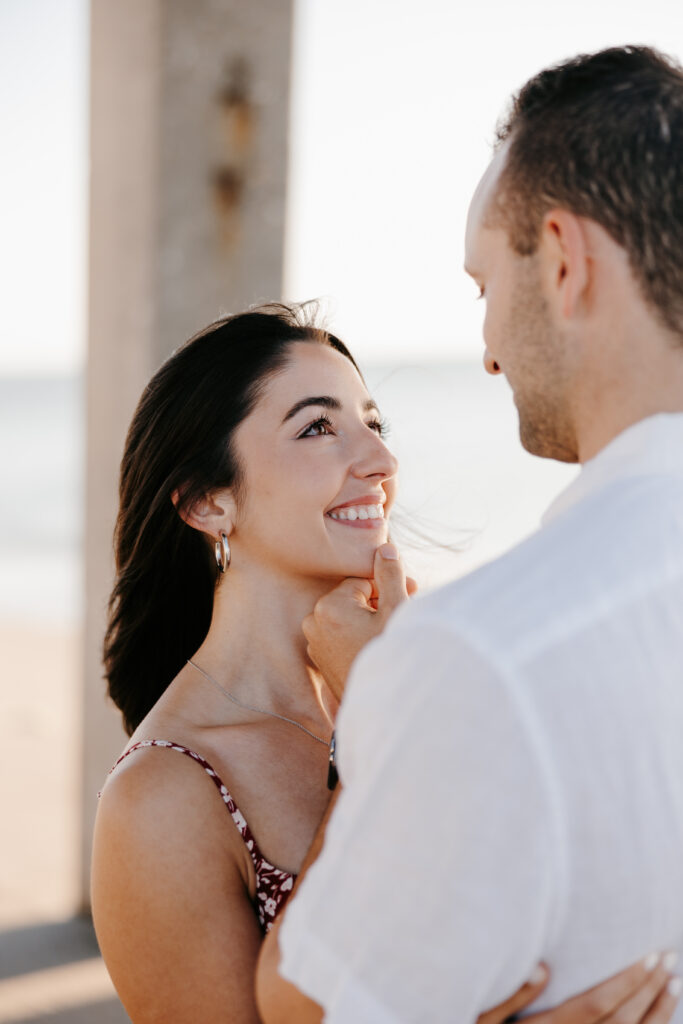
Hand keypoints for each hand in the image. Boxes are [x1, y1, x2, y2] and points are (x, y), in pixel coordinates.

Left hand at [302, 544, 413, 701]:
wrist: (383, 707)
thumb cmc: (390, 656)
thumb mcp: (396, 610)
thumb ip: (390, 574)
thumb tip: (384, 547)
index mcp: (330, 605)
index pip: (363, 581)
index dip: (388, 585)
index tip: (410, 592)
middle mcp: (315, 621)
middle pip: (354, 598)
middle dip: (380, 600)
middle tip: (407, 606)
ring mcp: (315, 642)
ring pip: (348, 617)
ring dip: (371, 617)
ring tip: (395, 627)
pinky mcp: (320, 659)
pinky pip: (341, 635)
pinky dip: (359, 634)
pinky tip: (379, 643)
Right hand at [479, 954, 680, 1023]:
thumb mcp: (479, 1017)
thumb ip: (509, 995)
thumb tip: (543, 967)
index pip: (598, 1007)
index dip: (628, 983)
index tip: (649, 955)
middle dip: (649, 991)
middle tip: (669, 957)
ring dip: (657, 1014)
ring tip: (674, 984)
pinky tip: (659, 1016)